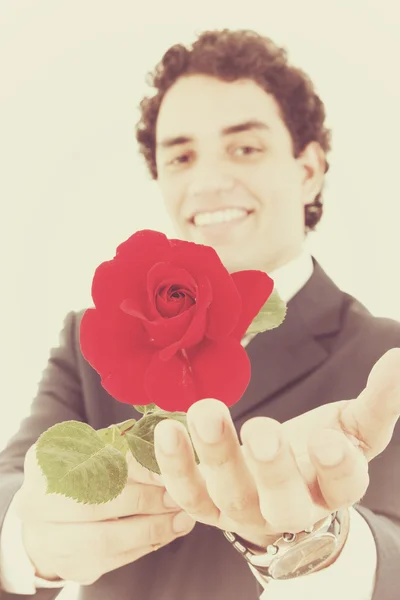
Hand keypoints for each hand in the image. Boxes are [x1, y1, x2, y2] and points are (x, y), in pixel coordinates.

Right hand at [13, 446, 194, 584]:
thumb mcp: (92, 449)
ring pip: (107, 540)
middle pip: (96, 505)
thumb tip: (168, 442)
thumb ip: (123, 444)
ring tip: (182, 516)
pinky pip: (116, 559)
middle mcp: (38, 503)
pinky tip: (169, 530)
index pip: (93, 463)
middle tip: (178, 494)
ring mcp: (51, 540)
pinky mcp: (72, 567)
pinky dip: (147, 544)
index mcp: (44, 464)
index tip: (167, 464)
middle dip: (144, 500)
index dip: (135, 467)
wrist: (47, 520)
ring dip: (151, 528)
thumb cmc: (80, 474)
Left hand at [153, 348, 399, 548]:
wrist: (281, 485)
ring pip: (231, 495)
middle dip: (274, 468)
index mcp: (332, 487)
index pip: (344, 485)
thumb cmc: (318, 450)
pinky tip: (169, 430)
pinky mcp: (208, 505)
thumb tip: (399, 357)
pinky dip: (176, 467)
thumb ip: (378, 398)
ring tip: (205, 411)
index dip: (338, 465)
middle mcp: (290, 508)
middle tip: (262, 431)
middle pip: (285, 502)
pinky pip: (190, 494)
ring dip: (216, 456)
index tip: (329, 437)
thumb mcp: (353, 426)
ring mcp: (245, 510)